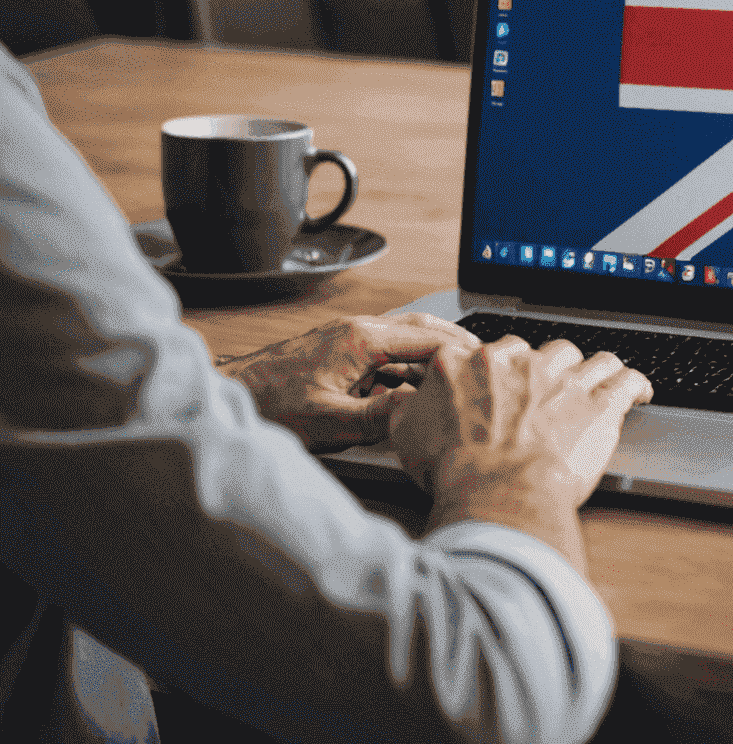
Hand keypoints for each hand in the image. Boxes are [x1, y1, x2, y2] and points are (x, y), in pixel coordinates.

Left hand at [216, 313, 477, 451]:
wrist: (227, 395)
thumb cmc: (269, 406)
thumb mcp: (329, 422)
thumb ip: (379, 417)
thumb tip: (419, 411)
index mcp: (362, 339)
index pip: (429, 337)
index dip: (462, 351)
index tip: (487, 362)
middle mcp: (359, 331)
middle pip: (422, 328)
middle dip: (455, 343)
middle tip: (484, 360)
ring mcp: (349, 339)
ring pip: (405, 340)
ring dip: (432, 355)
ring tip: (457, 375)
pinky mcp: (339, 353)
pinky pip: (386, 353)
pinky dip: (408, 366)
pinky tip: (415, 389)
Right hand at [390, 336, 651, 567]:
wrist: (496, 493)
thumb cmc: (455, 471)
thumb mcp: (406, 436)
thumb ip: (407, 408)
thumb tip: (404, 402)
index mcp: (473, 361)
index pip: (488, 352)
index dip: (498, 371)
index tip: (502, 383)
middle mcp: (519, 360)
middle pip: (539, 351)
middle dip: (545, 370)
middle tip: (547, 394)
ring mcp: (562, 377)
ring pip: (587, 357)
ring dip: (592, 369)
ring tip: (597, 380)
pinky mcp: (598, 402)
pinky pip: (626, 380)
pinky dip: (635, 383)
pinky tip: (639, 389)